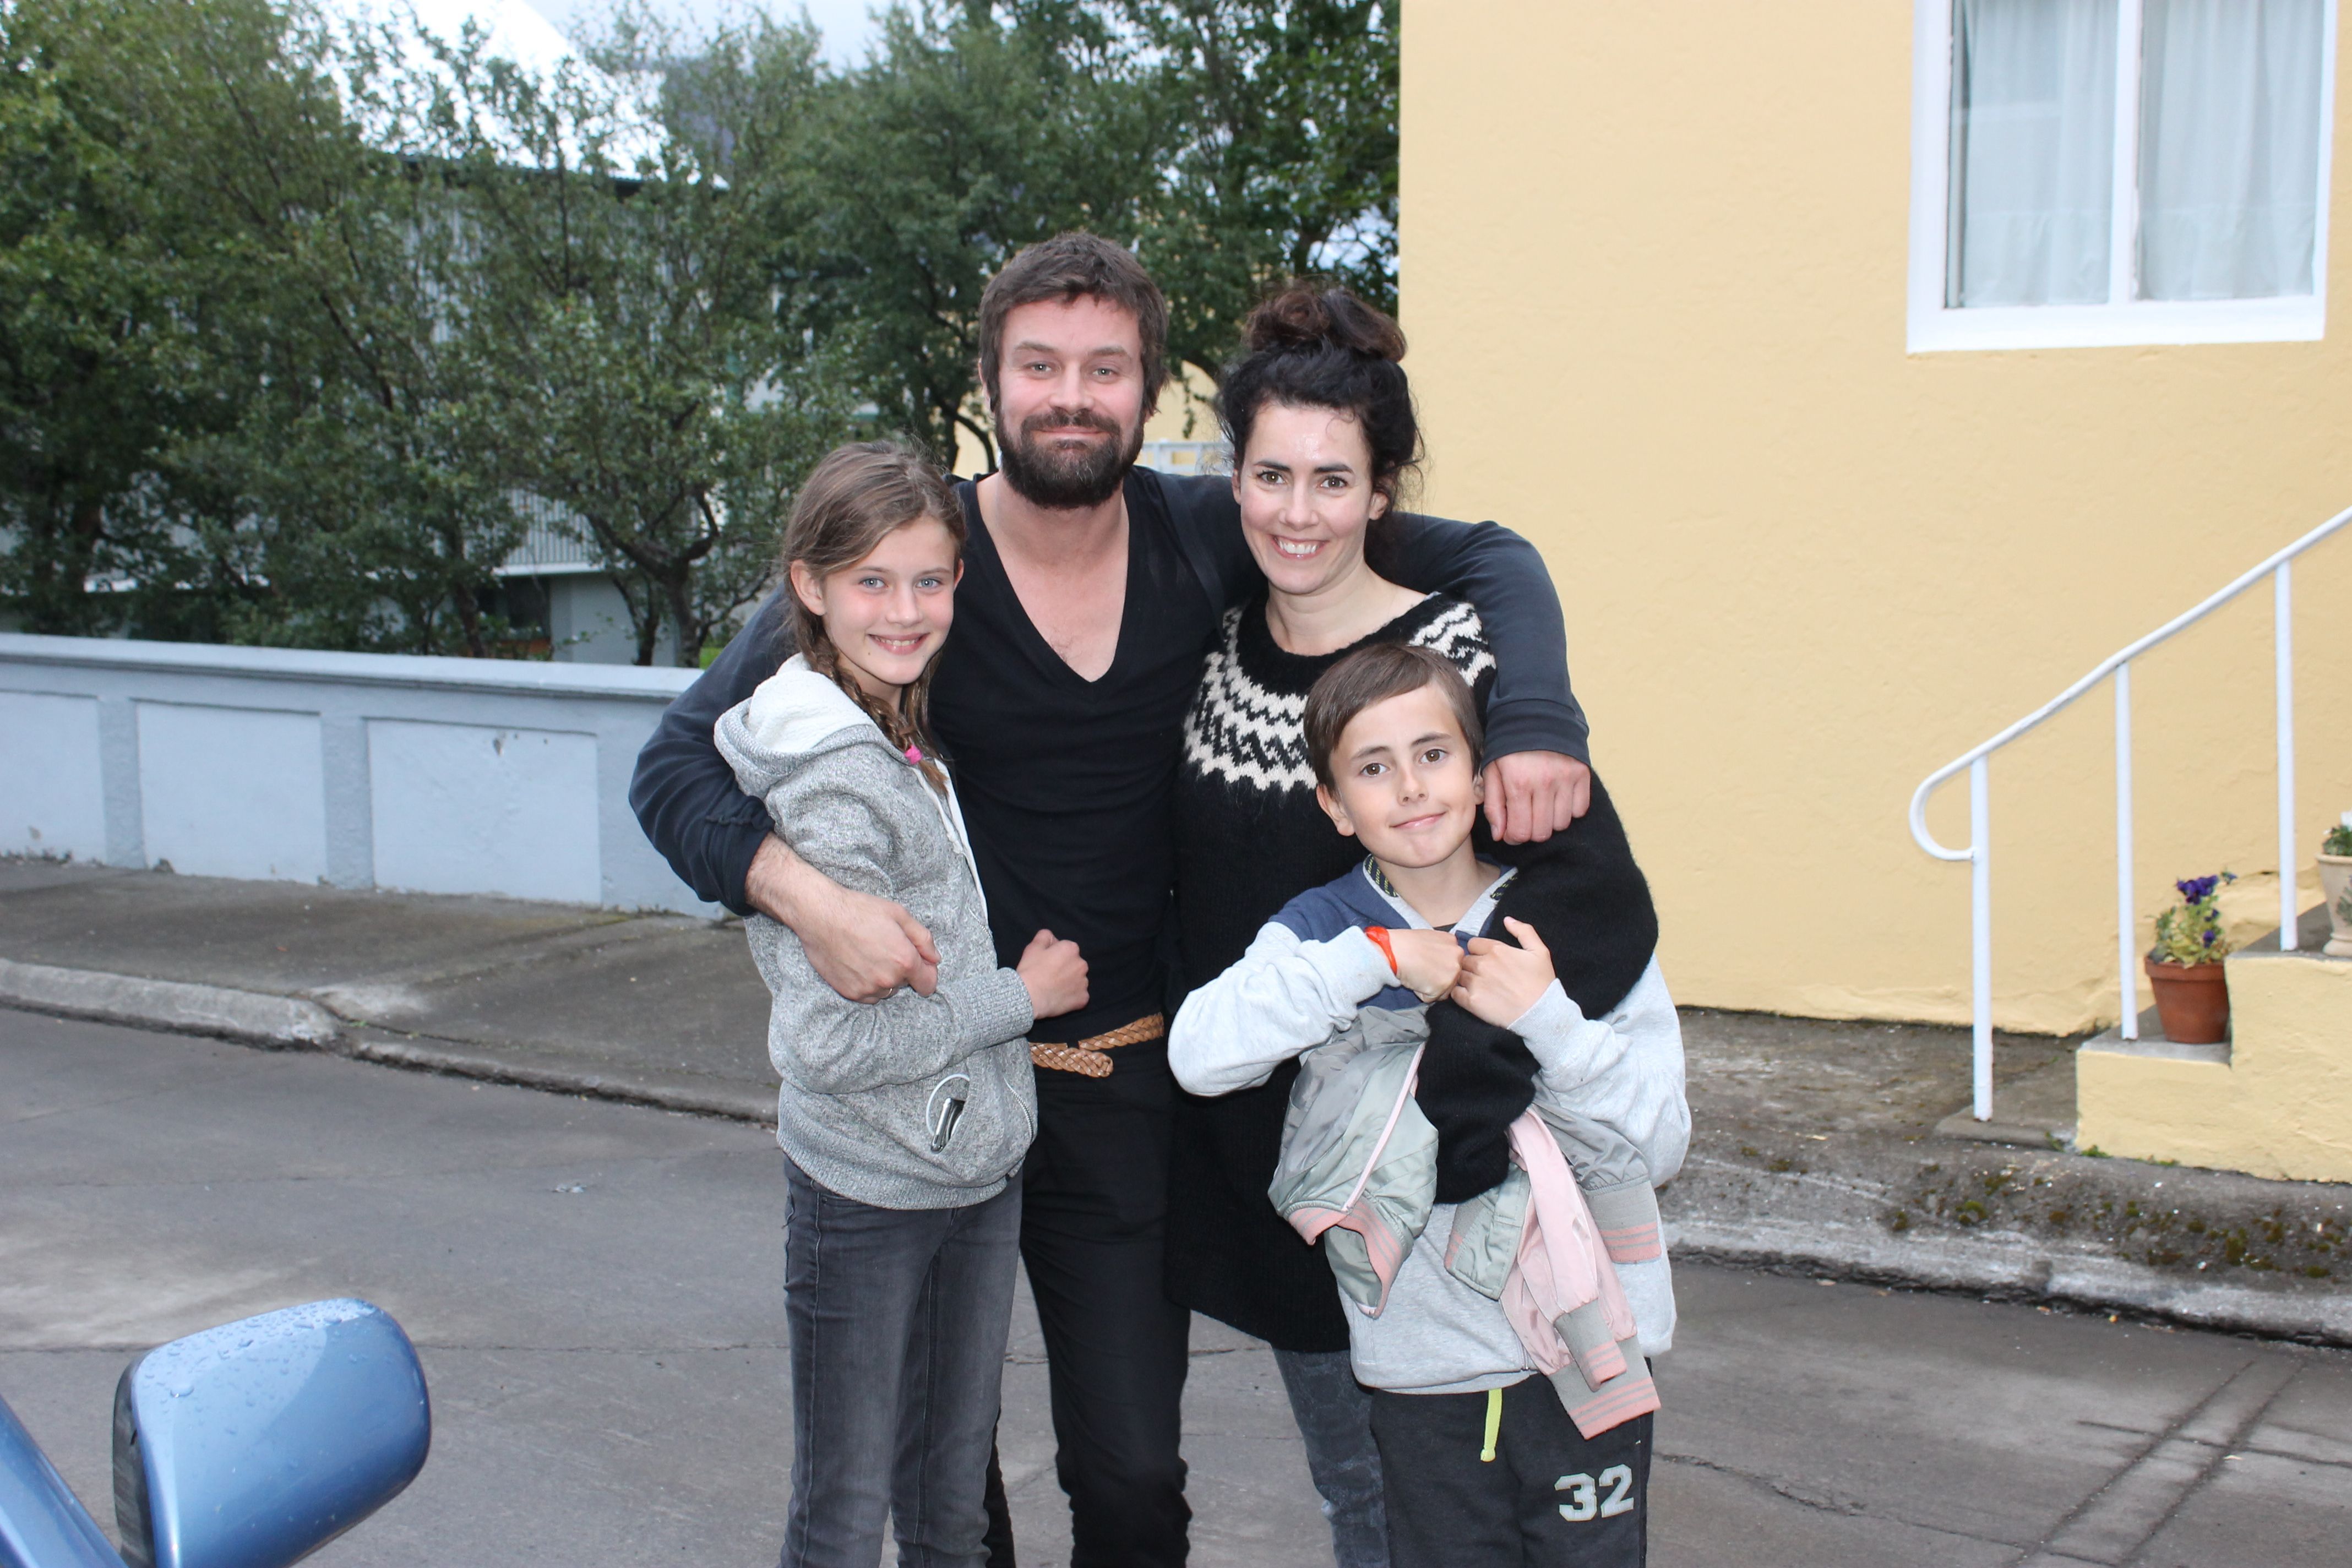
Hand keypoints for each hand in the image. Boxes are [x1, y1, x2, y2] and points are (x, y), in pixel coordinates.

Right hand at [746, 834, 938, 1000]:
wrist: (821, 915)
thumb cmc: (859, 910)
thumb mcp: (899, 914)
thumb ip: (923, 939)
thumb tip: (935, 958)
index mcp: (904, 960)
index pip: (928, 984)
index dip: (927, 973)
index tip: (919, 964)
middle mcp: (887, 980)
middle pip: (906, 984)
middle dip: (902, 970)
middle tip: (885, 947)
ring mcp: (867, 989)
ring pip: (886, 990)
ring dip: (883, 978)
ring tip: (869, 954)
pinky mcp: (849, 993)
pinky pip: (868, 996)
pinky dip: (867, 984)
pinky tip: (858, 963)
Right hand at [1017, 928, 1088, 1018]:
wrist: (1029, 997)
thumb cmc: (1031, 970)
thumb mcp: (1033, 947)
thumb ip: (1045, 936)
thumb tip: (1053, 938)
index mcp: (1071, 949)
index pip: (1066, 949)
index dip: (1056, 955)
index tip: (1046, 963)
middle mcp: (1082, 964)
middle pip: (1074, 964)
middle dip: (1065, 968)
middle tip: (1050, 976)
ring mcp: (1084, 983)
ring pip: (1078, 980)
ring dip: (1070, 983)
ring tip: (1054, 989)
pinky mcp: (1083, 998)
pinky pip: (1079, 996)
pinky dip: (1072, 997)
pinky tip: (1060, 998)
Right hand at [1385, 927, 1462, 1002]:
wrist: (1394, 950)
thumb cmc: (1405, 943)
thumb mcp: (1430, 938)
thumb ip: (1441, 949)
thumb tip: (1440, 961)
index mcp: (1454, 943)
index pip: (1451, 963)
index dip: (1437, 966)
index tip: (1426, 962)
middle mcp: (1458, 957)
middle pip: (1450, 977)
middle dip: (1436, 978)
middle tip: (1421, 968)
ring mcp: (1452, 972)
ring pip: (1443, 989)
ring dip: (1430, 986)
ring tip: (1417, 973)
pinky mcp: (1443, 986)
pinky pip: (1432, 998)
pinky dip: (1421, 993)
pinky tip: (1415, 980)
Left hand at [1453, 917, 1556, 1026]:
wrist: (1540, 1013)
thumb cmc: (1541, 982)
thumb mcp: (1540, 951)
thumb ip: (1523, 931)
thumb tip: (1507, 919)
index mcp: (1496, 949)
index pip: (1473, 944)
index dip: (1478, 951)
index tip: (1487, 960)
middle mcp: (1482, 964)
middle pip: (1465, 959)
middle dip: (1471, 965)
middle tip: (1483, 976)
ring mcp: (1475, 982)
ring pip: (1459, 975)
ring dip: (1465, 979)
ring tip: (1477, 987)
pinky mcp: (1471, 1001)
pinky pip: (1455, 993)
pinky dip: (1459, 994)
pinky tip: (1470, 997)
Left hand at [1482, 751, 1590, 842]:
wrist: (1534, 713)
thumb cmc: (1508, 745)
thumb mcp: (1491, 772)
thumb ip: (1494, 806)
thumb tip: (1500, 835)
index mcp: (1518, 783)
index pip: (1521, 831)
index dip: (1514, 837)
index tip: (1512, 832)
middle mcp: (1545, 783)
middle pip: (1543, 832)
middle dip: (1531, 831)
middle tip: (1526, 819)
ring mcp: (1566, 778)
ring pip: (1562, 824)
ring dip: (1550, 821)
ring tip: (1541, 806)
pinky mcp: (1582, 773)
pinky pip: (1580, 809)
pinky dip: (1569, 810)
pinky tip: (1557, 798)